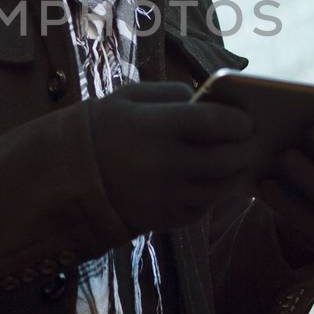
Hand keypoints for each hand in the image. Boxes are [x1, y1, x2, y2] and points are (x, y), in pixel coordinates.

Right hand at [88, 81, 253, 235]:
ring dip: (234, 173)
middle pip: (227, 158)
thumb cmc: (102, 128)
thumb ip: (172, 94)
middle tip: (247, 140)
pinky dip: (212, 193)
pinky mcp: (166, 219)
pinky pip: (205, 207)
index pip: (216, 123)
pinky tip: (208, 180)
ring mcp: (167, 196)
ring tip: (234, 160)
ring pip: (222, 187)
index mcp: (155, 128)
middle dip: (244, 148)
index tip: (245, 119)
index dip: (238, 120)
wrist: (66, 178)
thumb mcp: (129, 97)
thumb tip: (210, 102)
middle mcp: (165, 165)